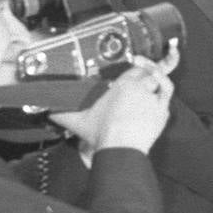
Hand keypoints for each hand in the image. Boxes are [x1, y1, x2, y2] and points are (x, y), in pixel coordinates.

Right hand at [50, 46, 179, 154]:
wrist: (121, 148)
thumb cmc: (101, 133)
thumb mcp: (78, 121)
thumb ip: (62, 114)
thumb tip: (46, 112)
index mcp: (123, 85)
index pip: (133, 69)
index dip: (134, 67)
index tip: (132, 64)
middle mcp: (140, 88)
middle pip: (147, 73)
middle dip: (145, 71)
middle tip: (141, 71)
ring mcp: (154, 100)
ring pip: (160, 80)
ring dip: (157, 77)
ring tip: (151, 77)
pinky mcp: (162, 112)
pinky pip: (166, 95)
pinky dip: (163, 92)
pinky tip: (159, 92)